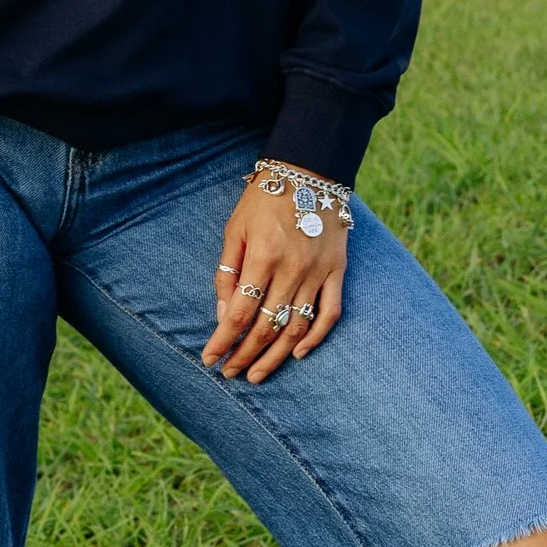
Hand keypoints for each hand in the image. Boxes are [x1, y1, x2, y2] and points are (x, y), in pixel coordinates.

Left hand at [201, 177, 347, 384]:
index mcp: (262, 256)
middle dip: (244, 355)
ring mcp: (318, 272)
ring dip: (275, 356)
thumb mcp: (234, 230)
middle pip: (267, 327)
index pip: (240, 312)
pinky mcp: (337, 271)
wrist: (309, 171)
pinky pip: (330, 313)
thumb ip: (227, 273)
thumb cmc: (264, 200)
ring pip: (296, 327)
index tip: (209, 359)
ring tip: (257, 374)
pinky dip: (315, 337)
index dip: (223, 341)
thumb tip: (224, 315)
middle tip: (229, 373)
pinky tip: (297, 353)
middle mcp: (292, 269)